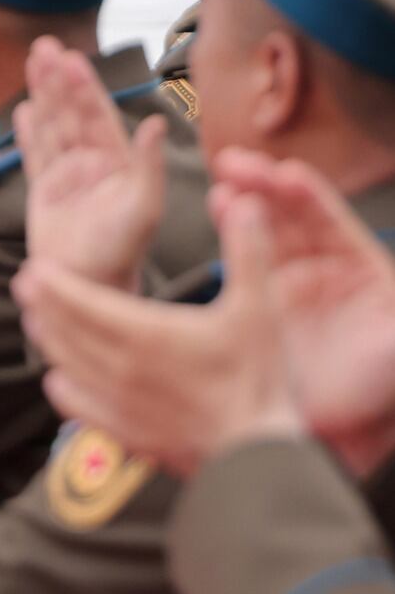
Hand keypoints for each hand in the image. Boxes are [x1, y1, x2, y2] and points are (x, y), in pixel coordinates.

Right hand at [15, 37, 169, 289]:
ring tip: (33, 64)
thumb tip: (158, 122)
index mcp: (119, 164)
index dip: (83, 87)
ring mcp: (68, 178)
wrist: (86, 287)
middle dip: (59, 80)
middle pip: (72, 113)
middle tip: (45, 46)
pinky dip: (29, 133)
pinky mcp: (44, 194)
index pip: (98, 116)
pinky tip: (25, 111)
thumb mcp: (143, 208)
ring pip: (52, 126)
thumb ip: (147, 164)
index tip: (70, 58)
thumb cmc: (120, 253)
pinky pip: (35, 155)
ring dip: (43, 95)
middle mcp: (94, 166)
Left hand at [19, 204, 300, 478]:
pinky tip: (58, 377)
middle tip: (25, 285)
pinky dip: (62, 386)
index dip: (52, 284)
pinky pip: (75, 405)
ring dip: (48, 339)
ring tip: (36, 320)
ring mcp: (116, 402)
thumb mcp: (260, 307)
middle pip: (63, 330)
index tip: (33, 269)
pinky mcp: (123, 432)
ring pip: (64, 364)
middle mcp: (119, 367)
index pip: (79, 302)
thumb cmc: (259, 378)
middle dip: (41, 305)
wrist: (256, 455)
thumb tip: (243, 202)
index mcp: (143, 332)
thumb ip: (248, 251)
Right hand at [212, 151, 394, 471]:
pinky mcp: (254, 304)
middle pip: (289, 214)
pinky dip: (226, 239)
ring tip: (221, 186)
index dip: (305, 194)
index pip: (329, 219)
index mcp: (359, 268)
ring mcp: (284, 283)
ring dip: (241, 203)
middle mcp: (320, 268)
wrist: (338, 429)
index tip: (284, 174)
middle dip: (263, 184)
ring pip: (261, 230)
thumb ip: (394, 324)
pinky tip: (216, 221)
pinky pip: (239, 263)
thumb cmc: (376, 386)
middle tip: (234, 164)